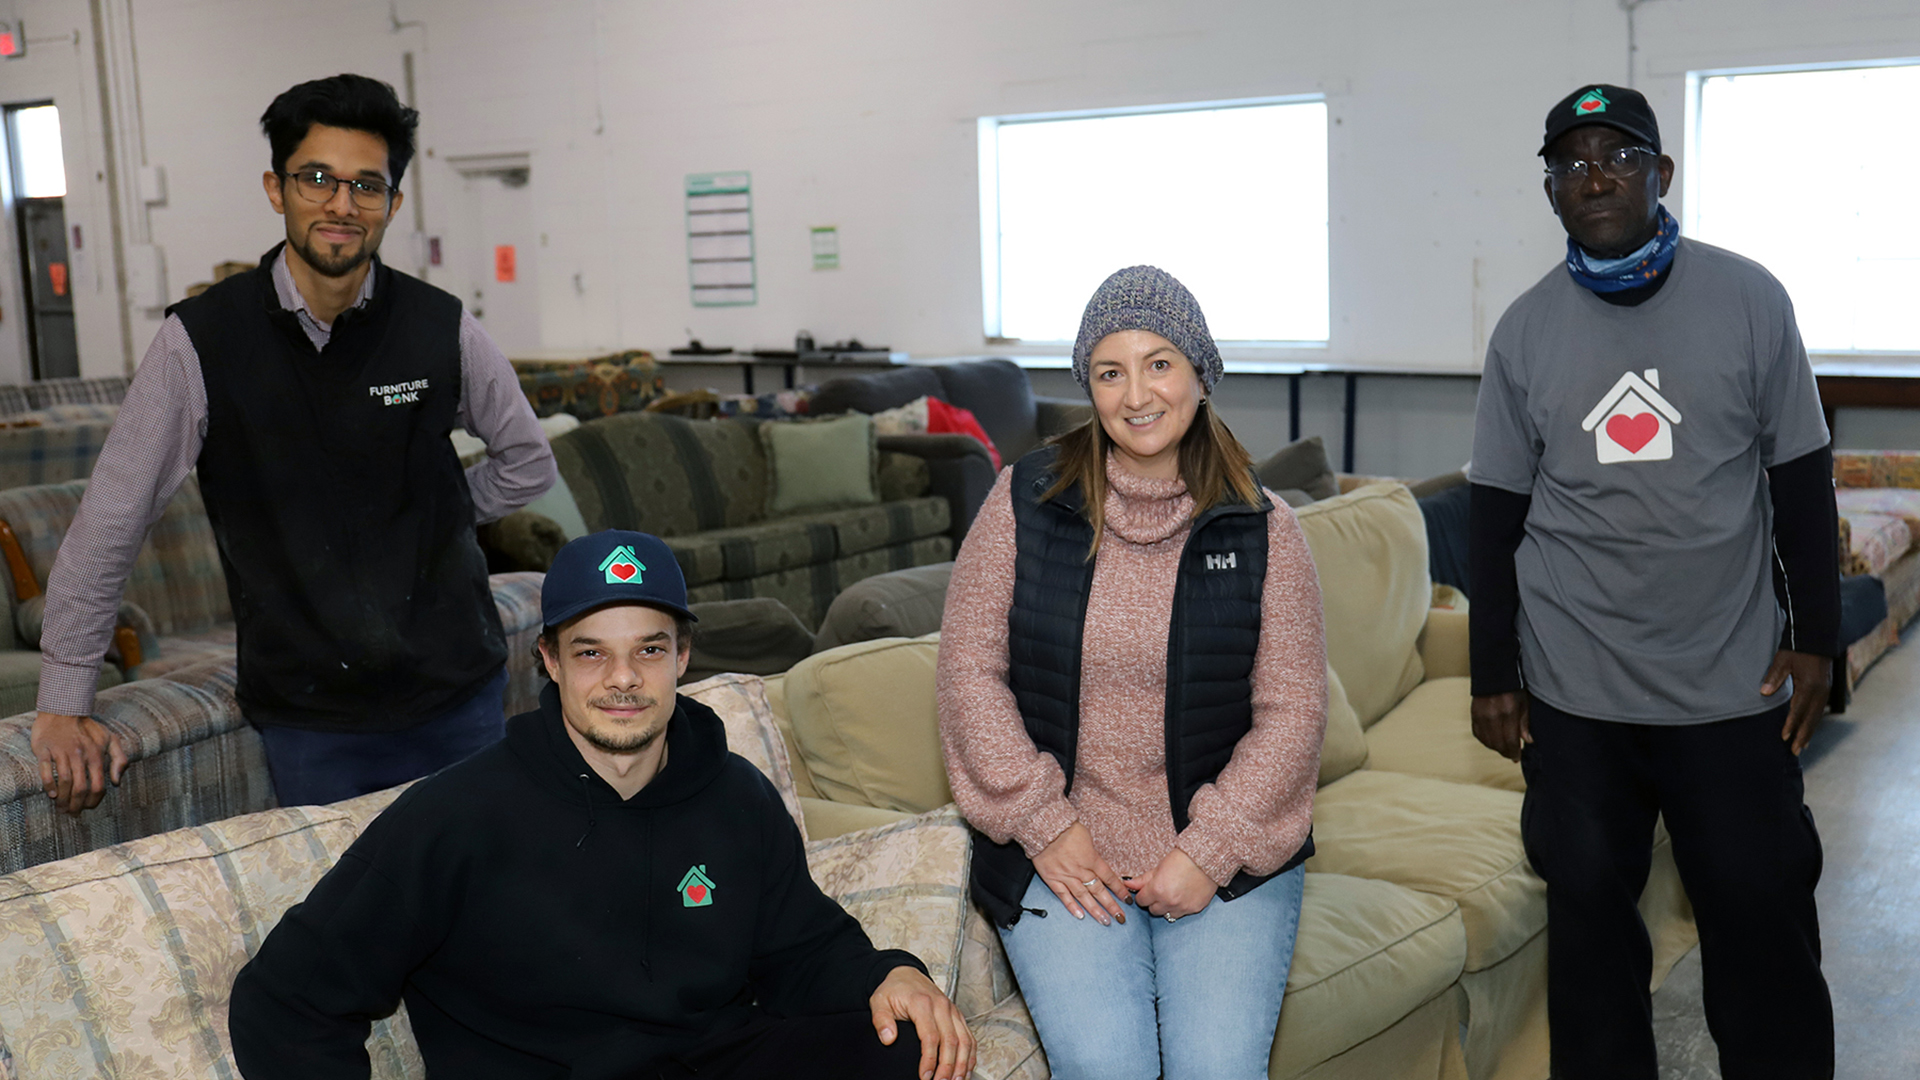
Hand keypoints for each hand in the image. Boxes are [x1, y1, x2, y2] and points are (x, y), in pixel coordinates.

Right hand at [31, 712, 128, 815]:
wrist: (63, 710)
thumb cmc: (88, 728)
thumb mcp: (110, 739)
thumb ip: (119, 759)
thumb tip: (117, 782)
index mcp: (96, 755)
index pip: (98, 786)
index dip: (93, 800)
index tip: (87, 807)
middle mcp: (80, 756)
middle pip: (80, 788)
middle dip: (76, 805)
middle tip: (72, 813)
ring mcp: (62, 753)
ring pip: (64, 782)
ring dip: (63, 799)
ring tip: (61, 808)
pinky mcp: (45, 750)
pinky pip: (47, 771)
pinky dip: (49, 785)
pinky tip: (52, 794)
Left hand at [870, 965, 974, 1079]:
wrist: (906, 974)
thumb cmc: (893, 990)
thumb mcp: (879, 1001)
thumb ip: (881, 1020)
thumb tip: (888, 1039)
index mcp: (922, 1003)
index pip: (930, 1036)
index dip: (930, 1059)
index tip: (925, 1077)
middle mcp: (942, 1006)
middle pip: (951, 1041)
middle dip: (948, 1067)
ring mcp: (952, 1010)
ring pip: (964, 1040)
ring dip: (963, 1064)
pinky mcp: (957, 1015)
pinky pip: (969, 1036)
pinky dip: (970, 1055)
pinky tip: (966, 1069)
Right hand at [1031, 822, 1126, 924]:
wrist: (1045, 828)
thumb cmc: (1065, 829)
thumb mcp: (1086, 837)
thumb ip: (1092, 854)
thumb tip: (1096, 863)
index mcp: (1091, 859)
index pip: (1109, 878)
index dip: (1119, 890)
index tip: (1127, 899)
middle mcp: (1081, 870)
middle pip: (1099, 890)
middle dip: (1111, 905)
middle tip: (1120, 917)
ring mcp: (1066, 876)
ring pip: (1083, 897)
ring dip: (1095, 910)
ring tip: (1105, 920)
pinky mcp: (1052, 879)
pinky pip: (1063, 896)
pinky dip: (1072, 906)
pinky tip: (1080, 915)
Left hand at [1125, 847, 1215, 920]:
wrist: (1206, 859)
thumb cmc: (1181, 859)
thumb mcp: (1159, 867)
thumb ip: (1143, 880)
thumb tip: (1128, 885)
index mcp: (1157, 890)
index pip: (1141, 901)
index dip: (1144, 894)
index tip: (1149, 889)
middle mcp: (1169, 902)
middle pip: (1153, 910)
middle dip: (1154, 901)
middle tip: (1162, 890)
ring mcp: (1182, 907)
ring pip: (1166, 914)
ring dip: (1167, 906)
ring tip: (1173, 893)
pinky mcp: (1194, 909)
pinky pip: (1181, 913)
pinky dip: (1180, 907)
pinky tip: (1184, 895)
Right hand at [1471, 692, 1530, 761]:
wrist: (1493, 674)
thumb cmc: (1513, 687)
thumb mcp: (1524, 703)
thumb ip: (1524, 723)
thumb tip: (1528, 741)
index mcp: (1508, 712)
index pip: (1510, 740)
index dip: (1514, 752)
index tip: (1517, 758)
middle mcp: (1493, 716)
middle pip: (1498, 744)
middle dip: (1506, 752)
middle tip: (1512, 755)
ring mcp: (1481, 716)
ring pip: (1487, 741)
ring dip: (1496, 748)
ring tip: (1503, 748)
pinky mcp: (1474, 715)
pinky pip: (1478, 734)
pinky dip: (1485, 740)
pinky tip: (1492, 741)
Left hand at [1762, 649, 1830, 755]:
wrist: (1816, 636)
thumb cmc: (1796, 648)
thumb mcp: (1783, 659)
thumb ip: (1774, 676)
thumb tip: (1764, 693)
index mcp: (1810, 686)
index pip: (1799, 710)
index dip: (1791, 724)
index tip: (1784, 737)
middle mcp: (1821, 691)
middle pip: (1811, 718)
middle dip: (1803, 735)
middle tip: (1795, 751)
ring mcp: (1825, 691)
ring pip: (1817, 716)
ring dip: (1809, 731)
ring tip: (1802, 746)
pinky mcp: (1826, 689)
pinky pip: (1819, 710)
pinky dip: (1813, 721)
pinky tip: (1808, 728)